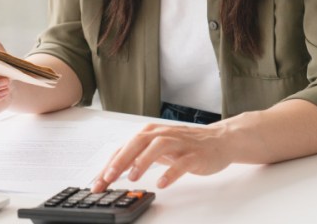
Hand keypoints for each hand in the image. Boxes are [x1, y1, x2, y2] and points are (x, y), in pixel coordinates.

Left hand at [91, 122, 233, 191]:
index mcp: (150, 133)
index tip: (98, 183)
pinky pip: (181, 163)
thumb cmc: (184, 144)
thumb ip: (136, 157)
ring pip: (158, 147)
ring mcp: (179, 143)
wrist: (218, 140)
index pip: (124, 148)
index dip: (109, 165)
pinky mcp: (194, 155)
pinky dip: (170, 173)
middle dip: (121, 160)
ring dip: (143, 162)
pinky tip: (162, 183)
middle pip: (137, 142)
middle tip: (109, 177)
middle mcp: (162, 134)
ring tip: (132, 177)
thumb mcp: (156, 148)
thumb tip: (111, 170)